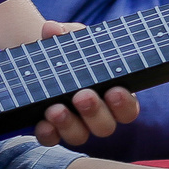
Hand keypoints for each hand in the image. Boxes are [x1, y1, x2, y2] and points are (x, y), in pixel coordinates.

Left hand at [31, 20, 140, 146]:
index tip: (115, 91)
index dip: (124, 105)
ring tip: (56, 109)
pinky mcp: (51, 130)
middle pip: (105, 127)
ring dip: (69, 124)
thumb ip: (67, 33)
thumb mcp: (72, 39)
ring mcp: (74, 125)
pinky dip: (47, 133)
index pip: (128, 109)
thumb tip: (53, 29)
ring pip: (79, 136)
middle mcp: (97, 116)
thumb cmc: (69, 50)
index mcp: (113, 93)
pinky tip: (42, 123)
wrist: (40, 61)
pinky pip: (51, 139)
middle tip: (82, 96)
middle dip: (94, 113)